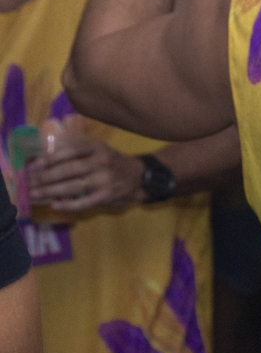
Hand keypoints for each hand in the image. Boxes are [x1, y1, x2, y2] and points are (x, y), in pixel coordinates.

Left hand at [28, 118, 144, 211]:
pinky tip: (55, 205)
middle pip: (68, 169)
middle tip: (30, 182)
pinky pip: (84, 202)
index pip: (70, 150)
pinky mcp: (107, 195)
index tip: (34, 165)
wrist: (138, 176)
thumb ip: (77, 150)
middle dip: (45, 177)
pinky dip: (68, 205)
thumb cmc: (111, 161)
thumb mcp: (98, 149)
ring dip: (51, 191)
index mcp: (96, 147)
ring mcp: (104, 179)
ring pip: (73, 186)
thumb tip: (46, 157)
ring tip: (35, 194)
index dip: (50, 158)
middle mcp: (101, 162)